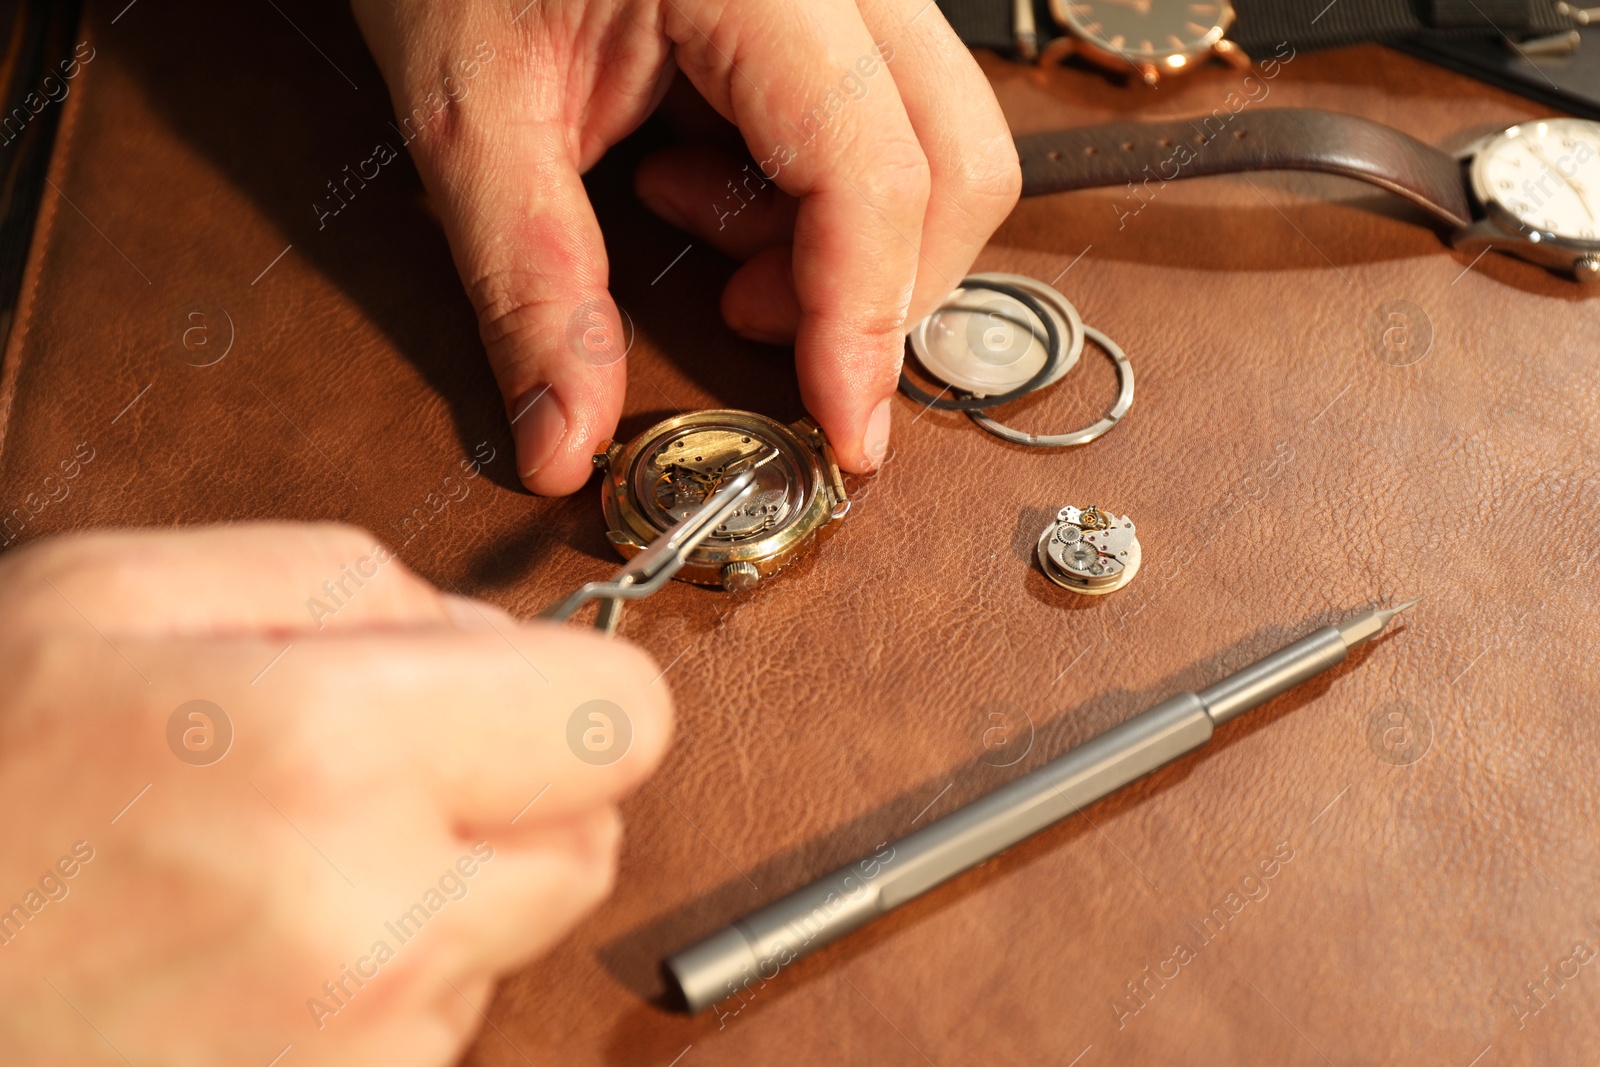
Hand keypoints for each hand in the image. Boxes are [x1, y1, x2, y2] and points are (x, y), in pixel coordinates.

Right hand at [0, 524, 669, 1065]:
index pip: (621, 715)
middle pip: (588, 838)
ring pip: (511, 941)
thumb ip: (346, 581)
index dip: (572, 688)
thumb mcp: (120, 595)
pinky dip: (384, 990)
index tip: (511, 689)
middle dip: (518, 791)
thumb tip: (487, 635)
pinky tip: (252, 960)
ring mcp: (356, 1056)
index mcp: (335, 748)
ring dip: (444, 895)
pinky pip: (431, 1035)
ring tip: (276, 871)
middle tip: (383, 771)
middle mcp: (372, 924)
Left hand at [350, 0, 1020, 491]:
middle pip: (957, 163)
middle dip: (872, 289)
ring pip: (938, 148)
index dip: (862, 321)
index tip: (842, 431)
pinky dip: (814, 197)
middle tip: (745, 316)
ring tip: (687, 209)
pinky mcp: (834, 11)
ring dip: (841, 242)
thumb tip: (566, 441)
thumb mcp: (467, 115)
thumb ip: (529, 283)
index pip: (871, 170)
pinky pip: (885, 125)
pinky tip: (702, 169)